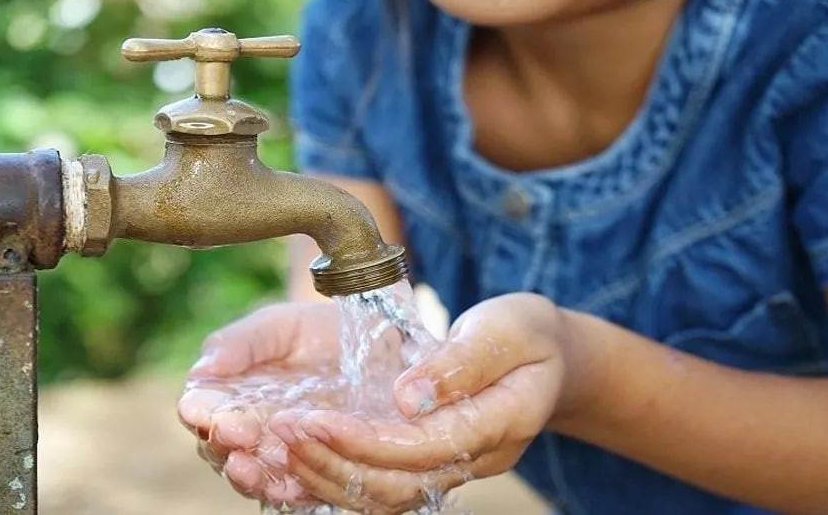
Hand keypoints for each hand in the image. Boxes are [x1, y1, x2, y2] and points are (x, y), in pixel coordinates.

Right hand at [177, 301, 341, 505]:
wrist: (373, 343)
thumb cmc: (315, 331)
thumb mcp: (279, 326)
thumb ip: (240, 343)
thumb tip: (200, 371)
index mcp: (228, 394)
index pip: (202, 410)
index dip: (201, 413)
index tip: (208, 413)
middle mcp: (247, 429)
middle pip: (221, 447)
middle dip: (224, 444)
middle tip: (238, 434)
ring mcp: (279, 453)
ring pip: (253, 475)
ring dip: (249, 476)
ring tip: (251, 469)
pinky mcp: (314, 469)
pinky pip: (296, 489)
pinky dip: (290, 490)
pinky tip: (289, 487)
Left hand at [267, 293, 575, 512]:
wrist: (548, 357)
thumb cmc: (527, 334)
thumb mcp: (505, 330)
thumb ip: (461, 363)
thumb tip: (407, 397)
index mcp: (500, 423)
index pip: (426, 448)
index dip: (367, 442)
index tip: (315, 420)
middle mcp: (475, 459)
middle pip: (399, 485)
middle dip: (335, 462)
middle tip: (282, 432)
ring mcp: (454, 466)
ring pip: (385, 497)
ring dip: (328, 475)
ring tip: (279, 445)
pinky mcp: (431, 462)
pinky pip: (382, 486)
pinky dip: (338, 476)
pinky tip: (299, 457)